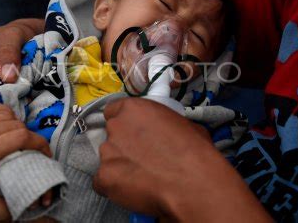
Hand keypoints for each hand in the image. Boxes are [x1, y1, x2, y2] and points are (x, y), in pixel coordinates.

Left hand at [0, 103, 50, 221]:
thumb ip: (24, 199)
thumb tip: (47, 192)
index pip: (22, 136)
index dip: (40, 143)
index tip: (45, 153)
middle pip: (15, 123)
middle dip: (29, 136)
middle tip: (31, 149)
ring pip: (4, 112)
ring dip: (16, 123)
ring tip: (17, 138)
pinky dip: (0, 113)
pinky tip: (3, 124)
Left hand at [93, 98, 271, 221]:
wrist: (192, 183)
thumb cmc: (194, 152)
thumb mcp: (182, 124)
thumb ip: (161, 124)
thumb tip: (163, 132)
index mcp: (133, 109)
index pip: (113, 110)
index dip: (123, 122)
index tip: (132, 132)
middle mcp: (116, 127)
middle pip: (112, 135)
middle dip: (124, 144)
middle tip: (143, 157)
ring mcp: (107, 152)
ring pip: (109, 158)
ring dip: (120, 165)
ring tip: (142, 176)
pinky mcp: (104, 177)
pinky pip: (103, 181)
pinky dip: (114, 186)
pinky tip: (133, 189)